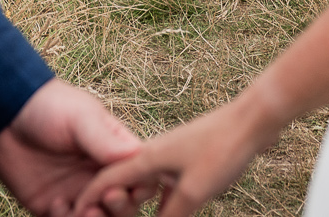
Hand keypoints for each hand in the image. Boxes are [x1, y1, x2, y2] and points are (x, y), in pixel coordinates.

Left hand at [0, 79, 140, 216]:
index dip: (138, 189)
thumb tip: (136, 155)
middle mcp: (101, 177)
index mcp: (116, 154)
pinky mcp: (54, 208)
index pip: (141, 178)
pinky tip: (54, 204)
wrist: (7, 115)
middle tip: (103, 200)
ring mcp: (79, 194)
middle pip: (126, 207)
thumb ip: (104, 139)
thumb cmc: (51, 106)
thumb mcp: (80, 117)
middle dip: (119, 209)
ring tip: (81, 209)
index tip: (123, 187)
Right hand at [75, 97, 274, 216]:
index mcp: (147, 158)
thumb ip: (170, 216)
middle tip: (102, 216)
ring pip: (144, 185)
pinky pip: (164, 185)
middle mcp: (154, 155)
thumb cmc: (222, 149)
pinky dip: (159, 202)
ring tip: (129, 216)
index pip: (107, 180)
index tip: (76, 213)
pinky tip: (166, 211)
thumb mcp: (193, 191)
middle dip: (110, 203)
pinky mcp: (188, 160)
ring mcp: (171, 157)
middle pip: (122, 183)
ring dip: (135, 204)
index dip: (89, 199)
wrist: (252, 121)